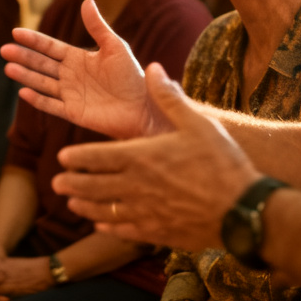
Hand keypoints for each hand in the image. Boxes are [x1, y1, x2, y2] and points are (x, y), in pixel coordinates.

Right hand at [1, 0, 165, 137]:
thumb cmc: (132, 76)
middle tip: (4, 50)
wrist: (144, 107)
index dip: (33, 40)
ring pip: (41, 83)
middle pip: (41, 64)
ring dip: (25, 75)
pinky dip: (37, 99)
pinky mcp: (73, 112)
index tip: (15, 32)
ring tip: (8, 68)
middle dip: (23, 56)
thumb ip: (97, 26)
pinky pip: (51, 105)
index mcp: (78, 58)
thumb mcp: (115, 46)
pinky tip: (23, 91)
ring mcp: (70, 94)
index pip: (50, 47)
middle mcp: (70, 75)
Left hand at [54, 63, 259, 250]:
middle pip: (95, 186)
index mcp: (142, 158)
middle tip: (56, 184)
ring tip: (72, 204)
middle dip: (73, 184)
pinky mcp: (160, 233)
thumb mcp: (197, 123)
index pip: (98, 158)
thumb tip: (153, 68)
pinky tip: (103, 224)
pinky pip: (127, 230)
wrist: (244, 211)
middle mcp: (138, 186)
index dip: (78, 158)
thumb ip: (169, 97)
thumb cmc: (222, 163)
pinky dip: (111, 226)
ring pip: (106, 210)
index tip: (62, 158)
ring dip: (86, 206)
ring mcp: (147, 212)